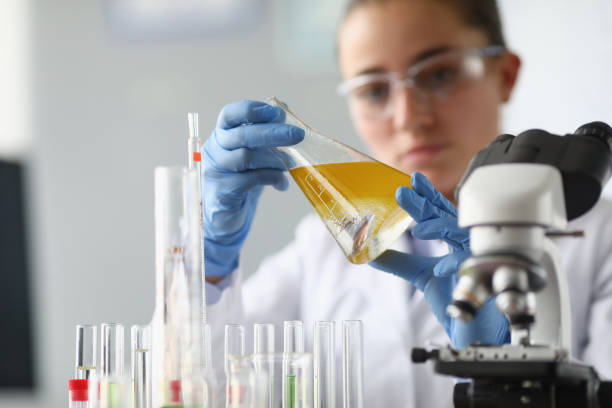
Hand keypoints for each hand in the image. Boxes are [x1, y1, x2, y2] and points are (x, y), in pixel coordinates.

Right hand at [202, 100, 303, 276]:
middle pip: (242, 135)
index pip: (230, 115)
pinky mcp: (222, 192)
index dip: (252, 110)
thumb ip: (263, 136)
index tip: (277, 113)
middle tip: (298, 135)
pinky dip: (272, 178)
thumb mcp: (252, 156)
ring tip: (289, 164)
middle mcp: (214, 150)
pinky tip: (282, 184)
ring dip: (274, 159)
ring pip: (247, 157)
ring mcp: (215, 171)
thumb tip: (285, 109)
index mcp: (220, 136)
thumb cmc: (241, 181)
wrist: (225, 218)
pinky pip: (251, 180)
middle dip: (273, 133)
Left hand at [369, 172, 508, 347]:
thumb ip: (398, 262)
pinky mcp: (487, 278)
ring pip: (464, 234)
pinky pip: (473, 266)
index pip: (440, 212)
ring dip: (440, 228)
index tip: (413, 179)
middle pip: (448, 216)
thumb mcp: (420, 275)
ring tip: (419, 230)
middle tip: (404, 193)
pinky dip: (456, 265)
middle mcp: (466, 245)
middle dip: (426, 203)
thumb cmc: (456, 298)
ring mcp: (478, 259)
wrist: (475, 330)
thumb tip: (370, 252)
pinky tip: (440, 269)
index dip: (428, 195)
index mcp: (453, 240)